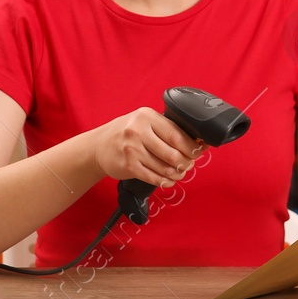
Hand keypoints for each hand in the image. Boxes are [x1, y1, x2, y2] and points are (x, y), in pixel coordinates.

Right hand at [89, 107, 203, 187]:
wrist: (98, 146)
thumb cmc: (125, 132)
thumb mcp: (144, 122)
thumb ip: (165, 129)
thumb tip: (196, 141)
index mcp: (146, 116)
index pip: (176, 134)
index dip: (191, 146)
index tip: (199, 151)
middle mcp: (138, 131)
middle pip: (172, 153)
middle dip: (185, 162)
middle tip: (189, 165)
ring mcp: (132, 149)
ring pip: (164, 167)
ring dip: (176, 173)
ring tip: (180, 173)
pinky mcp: (128, 166)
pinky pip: (153, 177)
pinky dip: (164, 181)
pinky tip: (168, 181)